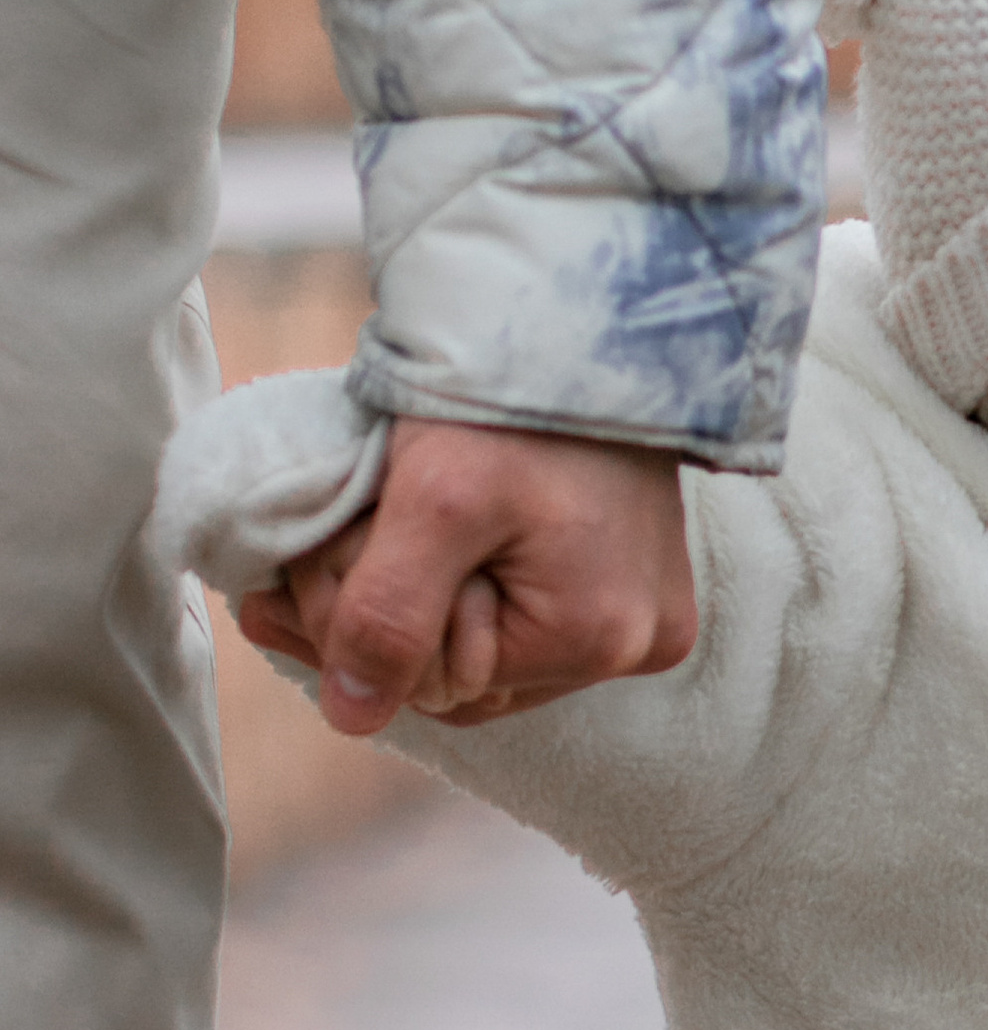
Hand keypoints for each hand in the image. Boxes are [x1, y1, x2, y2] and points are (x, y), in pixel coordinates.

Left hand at [238, 419, 697, 733]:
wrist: (588, 312)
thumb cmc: (518, 397)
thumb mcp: (436, 501)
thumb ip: (389, 616)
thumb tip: (354, 717)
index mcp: (598, 637)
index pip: (441, 687)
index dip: (359, 635)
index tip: (301, 570)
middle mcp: (636, 644)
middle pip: (469, 673)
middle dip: (381, 619)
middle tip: (300, 561)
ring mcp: (645, 616)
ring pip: (492, 644)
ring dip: (416, 603)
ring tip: (346, 543)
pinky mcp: (640, 582)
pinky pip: (528, 614)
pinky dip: (464, 583)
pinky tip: (411, 542)